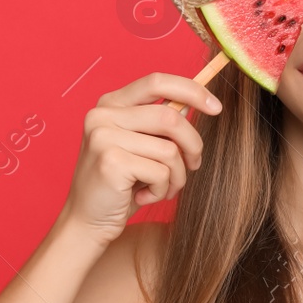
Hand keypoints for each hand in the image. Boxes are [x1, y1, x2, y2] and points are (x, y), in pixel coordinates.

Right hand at [61, 72, 221, 243]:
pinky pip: (161, 172)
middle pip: (171, 117)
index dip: (192, 91)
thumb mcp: (141, 147)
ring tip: (163, 187)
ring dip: (177, 175)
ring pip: (170, 149)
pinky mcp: (111, 162)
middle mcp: (102, 115)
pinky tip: (143, 196)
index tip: (215, 108)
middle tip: (194, 165)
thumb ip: (161, 124)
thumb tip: (199, 103)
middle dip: (193, 145)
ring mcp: (103, 136)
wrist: (87, 221)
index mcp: (111, 104)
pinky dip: (162, 190)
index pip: (157, 81)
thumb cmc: (121, 185)